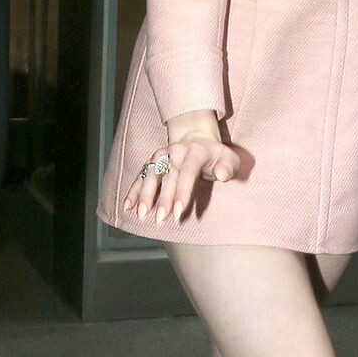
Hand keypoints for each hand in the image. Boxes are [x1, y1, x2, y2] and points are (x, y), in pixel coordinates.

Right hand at [123, 114, 240, 222]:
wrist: (197, 137)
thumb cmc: (216, 155)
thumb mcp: (230, 159)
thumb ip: (229, 168)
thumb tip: (222, 175)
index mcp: (195, 151)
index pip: (187, 172)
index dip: (182, 192)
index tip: (178, 212)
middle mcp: (175, 151)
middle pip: (167, 177)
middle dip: (163, 199)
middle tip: (160, 219)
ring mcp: (161, 156)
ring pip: (151, 175)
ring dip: (144, 195)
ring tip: (142, 214)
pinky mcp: (152, 162)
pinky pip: (141, 176)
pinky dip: (133, 191)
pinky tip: (127, 206)